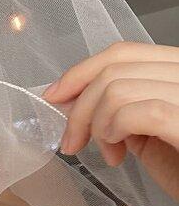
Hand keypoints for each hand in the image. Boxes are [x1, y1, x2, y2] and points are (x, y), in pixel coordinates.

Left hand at [41, 41, 178, 200]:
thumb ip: (122, 110)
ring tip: (107, 153)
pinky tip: (117, 153)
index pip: (125, 52)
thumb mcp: (151, 134)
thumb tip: (73, 99)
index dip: (81, 71)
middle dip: (80, 105)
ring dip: (96, 124)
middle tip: (72, 140)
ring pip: (118, 88)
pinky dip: (113, 130)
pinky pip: (136, 112)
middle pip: (115, 68)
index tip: (55, 96)